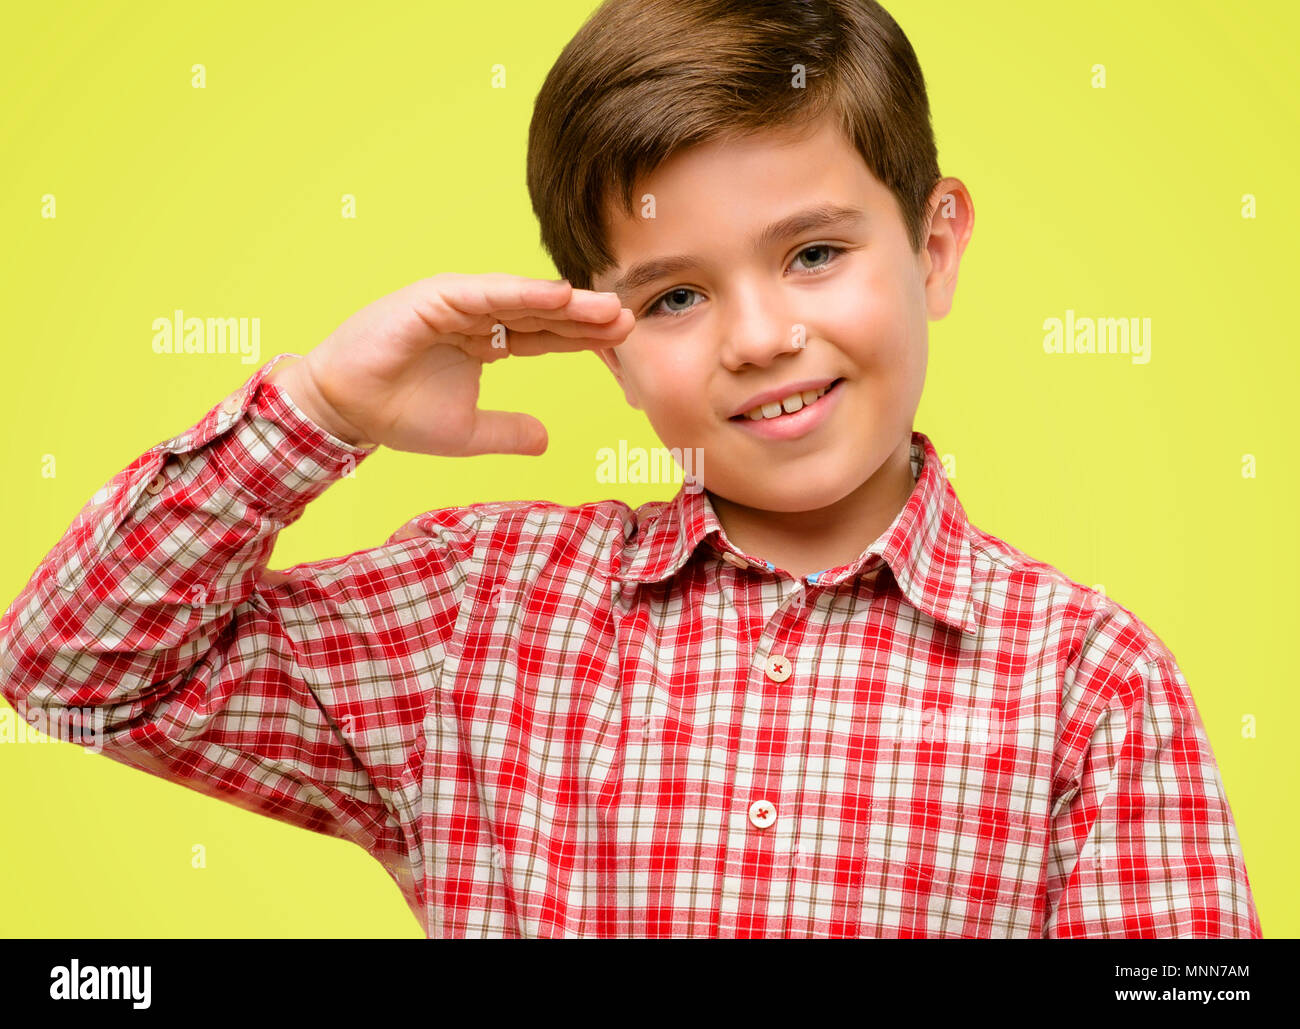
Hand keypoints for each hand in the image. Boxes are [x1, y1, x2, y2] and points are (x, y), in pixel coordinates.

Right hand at [268, 273, 632, 454]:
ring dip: (564, 302)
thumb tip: (548, 441)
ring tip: (605, 307)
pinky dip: (521, 293)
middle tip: (629, 318)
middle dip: (585, 316)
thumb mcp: (468, 432)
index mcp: (486, 340)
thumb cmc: (398, 415)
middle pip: (541, 313)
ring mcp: (456, 303)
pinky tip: (558, 295)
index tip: (624, 340)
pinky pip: (485, 294)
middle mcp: (476, 315)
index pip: (545, 335)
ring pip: (521, 299)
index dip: (583, 337)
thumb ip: (509, 432)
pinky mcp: (434, 298)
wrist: (344, 411)